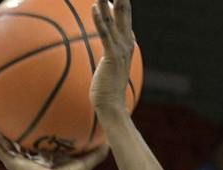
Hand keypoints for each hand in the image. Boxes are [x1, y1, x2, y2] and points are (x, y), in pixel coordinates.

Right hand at [0, 116, 109, 169]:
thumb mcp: (83, 162)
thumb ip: (97, 153)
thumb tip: (111, 142)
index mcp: (40, 159)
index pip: (34, 144)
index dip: (32, 132)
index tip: (31, 118)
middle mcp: (26, 159)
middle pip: (15, 140)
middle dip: (11, 127)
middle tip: (8, 110)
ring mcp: (15, 160)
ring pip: (1, 141)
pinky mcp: (8, 161)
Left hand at [88, 0, 135, 116]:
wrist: (112, 106)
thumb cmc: (107, 88)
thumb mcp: (109, 65)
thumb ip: (109, 52)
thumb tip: (105, 47)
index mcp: (126, 44)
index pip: (125, 17)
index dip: (122, 2)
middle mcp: (126, 44)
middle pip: (124, 13)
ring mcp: (121, 50)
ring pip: (114, 20)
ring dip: (107, 2)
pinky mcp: (112, 57)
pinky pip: (105, 34)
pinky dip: (100, 20)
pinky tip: (95, 7)